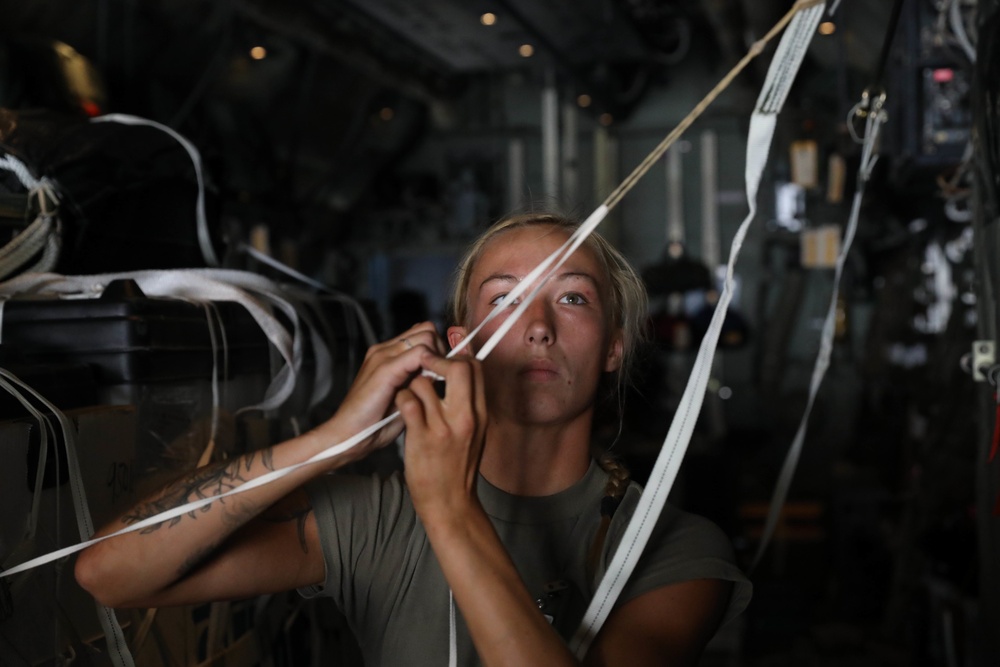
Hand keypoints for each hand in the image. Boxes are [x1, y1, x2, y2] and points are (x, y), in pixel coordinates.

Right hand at [316, 322, 447, 459]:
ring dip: (437, 357)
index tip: (444, 373)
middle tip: (442, 377)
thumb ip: (419, 381)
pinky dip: (432, 365)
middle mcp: (384, 349)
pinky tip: (431, 384)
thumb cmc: (376, 422)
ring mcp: (383, 355)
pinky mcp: (384, 368)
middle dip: (441, 351)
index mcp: (388, 353)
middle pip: (428, 329)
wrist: (349, 436)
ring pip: (427, 336)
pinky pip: (419, 353)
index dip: (439, 351)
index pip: (423, 334)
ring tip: (436, 382)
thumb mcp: (403, 396)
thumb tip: (441, 373)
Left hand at [394, 353, 486, 514]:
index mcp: (480, 413)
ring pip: (424, 382)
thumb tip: (463, 378)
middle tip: (424, 367)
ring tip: (410, 394)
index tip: (444, 357)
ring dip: (412, 382)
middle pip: (458, 366)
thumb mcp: (475, 433)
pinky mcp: (422, 438)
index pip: (476, 368)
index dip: (458, 355)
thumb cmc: (458, 468)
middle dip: (437, 359)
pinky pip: (408, 402)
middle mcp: (466, 417)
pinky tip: (401, 408)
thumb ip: (470, 405)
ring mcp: (443, 427)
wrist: (450, 503)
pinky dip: (401, 399)